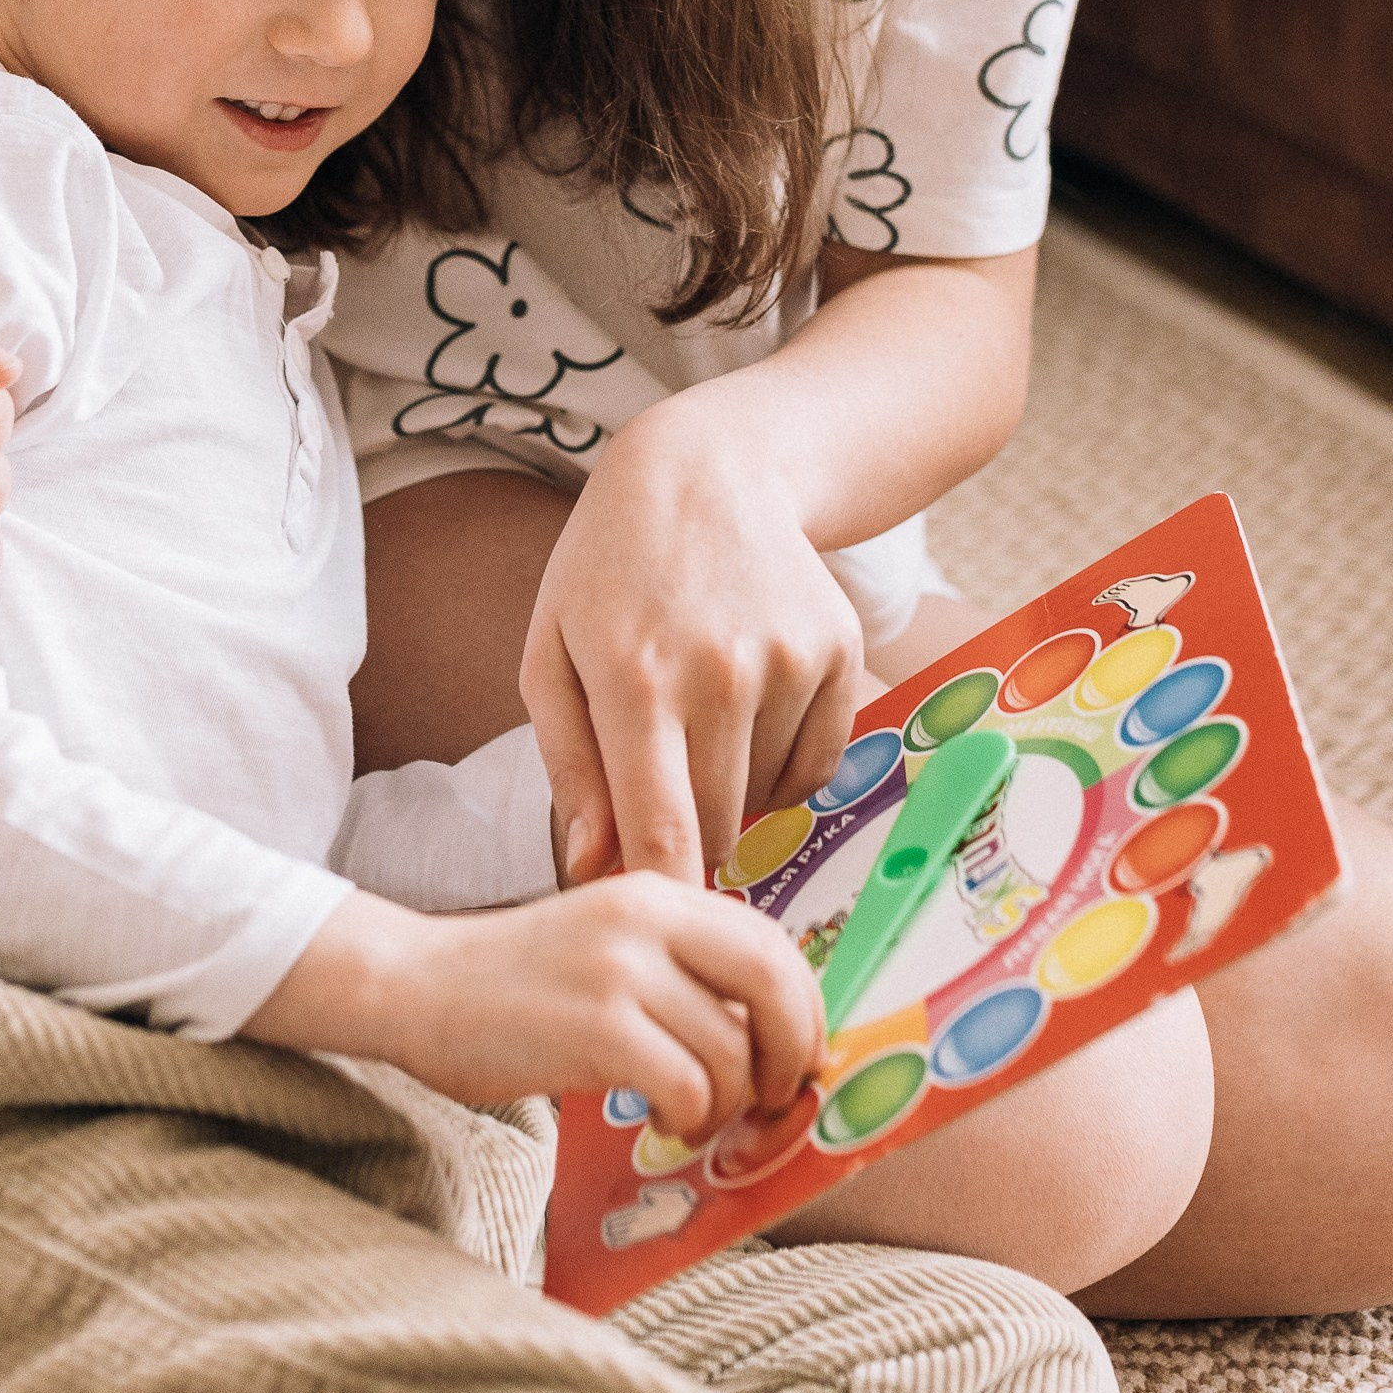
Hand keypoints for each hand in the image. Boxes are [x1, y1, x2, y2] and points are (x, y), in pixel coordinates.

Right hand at [250, 879, 823, 1143]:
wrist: (419, 985)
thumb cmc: (520, 986)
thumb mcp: (611, 947)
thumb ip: (683, 970)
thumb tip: (773, 1037)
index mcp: (659, 893)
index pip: (773, 944)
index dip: (804, 1010)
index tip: (797, 1058)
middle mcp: (649, 917)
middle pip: (776, 986)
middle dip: (789, 1056)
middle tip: (771, 1101)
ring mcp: (623, 969)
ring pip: (733, 1052)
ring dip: (727, 1105)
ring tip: (692, 1117)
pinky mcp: (598, 1025)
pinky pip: (689, 1086)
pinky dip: (690, 1118)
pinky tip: (662, 1119)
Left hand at [519, 402, 863, 886]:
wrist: (708, 470)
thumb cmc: (608, 571)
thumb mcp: (551, 655)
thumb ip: (570, 769)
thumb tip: (594, 868)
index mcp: (636, 680)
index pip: (664, 833)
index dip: (663, 895)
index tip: (654, 923)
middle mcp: (723, 673)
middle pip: (721, 829)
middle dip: (687, 838)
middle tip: (659, 801)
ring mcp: (791, 661)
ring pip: (768, 799)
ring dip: (732, 792)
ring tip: (697, 723)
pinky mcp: (841, 652)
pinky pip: (817, 764)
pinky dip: (782, 764)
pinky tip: (747, 710)